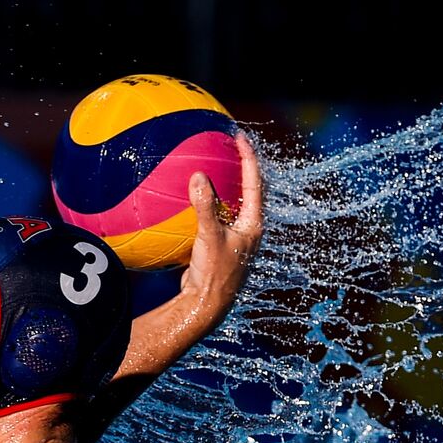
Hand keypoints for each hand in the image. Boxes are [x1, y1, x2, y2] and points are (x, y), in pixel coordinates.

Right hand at [180, 129, 265, 321]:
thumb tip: (197, 176)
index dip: (248, 158)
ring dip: (225, 185)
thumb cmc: (213, 274)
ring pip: (232, 205)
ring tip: (212, 165)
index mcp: (253, 225)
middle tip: (229, 146)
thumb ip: (204, 206)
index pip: (254, 183)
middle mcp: (247, 231)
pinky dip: (206, 204)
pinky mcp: (219, 247)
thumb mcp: (209, 237)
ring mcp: (234, 239)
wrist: (206, 305)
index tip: (239, 137)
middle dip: (241, 167)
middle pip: (248, 191)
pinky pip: (215, 218)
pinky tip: (189, 200)